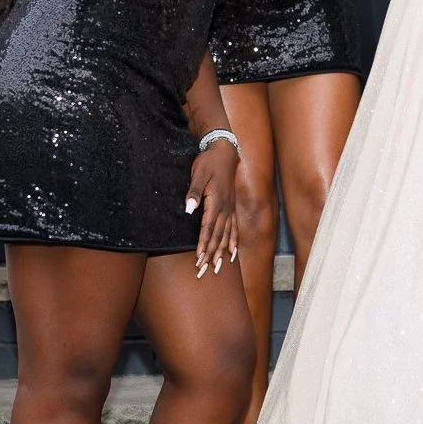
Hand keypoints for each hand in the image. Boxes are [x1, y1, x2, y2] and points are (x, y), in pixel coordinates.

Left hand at [184, 137, 240, 274]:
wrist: (224, 152)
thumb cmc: (208, 163)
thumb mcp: (198, 174)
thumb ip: (193, 192)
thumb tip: (188, 210)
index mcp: (216, 202)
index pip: (208, 228)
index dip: (204, 244)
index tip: (199, 258)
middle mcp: (225, 209)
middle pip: (218, 236)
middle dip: (210, 254)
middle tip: (203, 271)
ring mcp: (230, 209)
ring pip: (226, 235)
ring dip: (221, 253)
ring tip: (217, 268)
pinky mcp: (231, 208)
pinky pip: (234, 229)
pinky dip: (233, 242)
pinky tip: (232, 253)